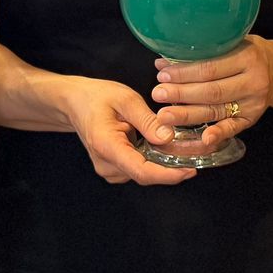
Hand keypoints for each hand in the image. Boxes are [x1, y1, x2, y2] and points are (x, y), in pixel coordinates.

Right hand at [54, 77, 196, 186]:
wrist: (74, 103)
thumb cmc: (97, 97)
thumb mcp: (125, 99)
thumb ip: (147, 120)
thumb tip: (169, 138)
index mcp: (107, 146)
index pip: (141, 171)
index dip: (168, 175)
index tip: (190, 171)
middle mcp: (106, 165)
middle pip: (146, 174)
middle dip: (173, 165)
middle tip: (199, 150)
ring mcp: (109, 170)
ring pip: (144, 173)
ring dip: (165, 162)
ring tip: (185, 145)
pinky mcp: (114, 169)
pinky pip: (139, 169)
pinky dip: (155, 160)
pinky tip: (165, 146)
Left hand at [149, 36, 272, 153]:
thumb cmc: (247, 54)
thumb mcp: (233, 43)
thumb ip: (203, 52)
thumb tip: (163, 63)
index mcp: (247, 57)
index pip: (210, 67)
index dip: (184, 72)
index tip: (162, 74)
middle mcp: (253, 81)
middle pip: (211, 90)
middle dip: (181, 94)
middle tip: (158, 94)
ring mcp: (254, 103)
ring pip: (216, 110)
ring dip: (188, 114)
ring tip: (164, 115)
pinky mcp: (252, 119)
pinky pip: (233, 128)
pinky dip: (218, 134)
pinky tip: (203, 139)